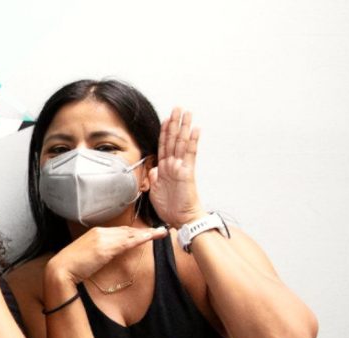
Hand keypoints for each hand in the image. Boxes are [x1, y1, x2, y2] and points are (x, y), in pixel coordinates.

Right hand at [47, 226, 167, 284]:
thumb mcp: (87, 256)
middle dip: (143, 231)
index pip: (119, 231)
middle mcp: (100, 232)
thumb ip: (98, 252)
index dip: (133, 232)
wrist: (61, 270)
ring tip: (161, 233)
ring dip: (147, 233)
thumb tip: (108, 255)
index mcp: (95, 233)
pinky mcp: (105, 247)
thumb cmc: (71, 267)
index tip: (145, 233)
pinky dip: (141, 238)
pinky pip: (127, 242)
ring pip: (130, 234)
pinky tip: (151, 238)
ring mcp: (102, 238)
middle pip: (126, 230)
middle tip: (159, 231)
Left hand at [148, 107, 203, 227]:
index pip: (164, 145)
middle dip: (175, 123)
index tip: (166, 118)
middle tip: (177, 107)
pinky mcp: (187, 172)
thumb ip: (154, 176)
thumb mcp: (155, 189)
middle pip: (173, 139)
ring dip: (183, 127)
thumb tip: (153, 168)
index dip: (164, 131)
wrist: (181, 219)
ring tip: (187, 113)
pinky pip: (190, 154)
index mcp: (165, 168)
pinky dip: (192, 141)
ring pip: (181, 143)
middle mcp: (174, 164)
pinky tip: (195, 129)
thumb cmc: (171, 207)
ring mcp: (181, 167)